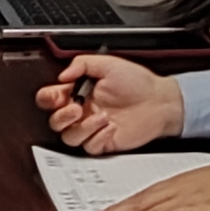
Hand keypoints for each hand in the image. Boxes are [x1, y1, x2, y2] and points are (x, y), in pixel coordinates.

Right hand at [35, 55, 183, 154]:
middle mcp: (82, 111)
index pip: (50, 99)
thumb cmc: (139, 82)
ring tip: (103, 117)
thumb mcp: (108, 63)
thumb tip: (63, 75)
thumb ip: (82, 64)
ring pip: (70, 137)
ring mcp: (91, 128)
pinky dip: (98, 137)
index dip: (48, 98)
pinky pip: (89, 147)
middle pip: (55, 122)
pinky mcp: (103, 142)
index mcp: (78, 92)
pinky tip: (111, 127)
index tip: (59, 94)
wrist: (160, 101)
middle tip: (77, 108)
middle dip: (62, 116)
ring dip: (83, 128)